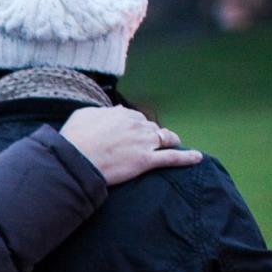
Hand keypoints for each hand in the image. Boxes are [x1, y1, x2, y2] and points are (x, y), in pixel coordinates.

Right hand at [58, 106, 203, 185]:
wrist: (73, 161)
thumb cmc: (73, 139)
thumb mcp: (83, 115)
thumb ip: (102, 111)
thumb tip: (115, 109)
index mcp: (122, 114)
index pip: (136, 117)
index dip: (135, 126)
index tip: (131, 132)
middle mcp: (136, 125)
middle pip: (151, 127)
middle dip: (151, 134)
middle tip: (146, 143)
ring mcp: (143, 143)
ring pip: (164, 139)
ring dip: (169, 141)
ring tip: (174, 144)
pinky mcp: (146, 161)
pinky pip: (172, 158)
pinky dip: (187, 157)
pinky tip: (197, 158)